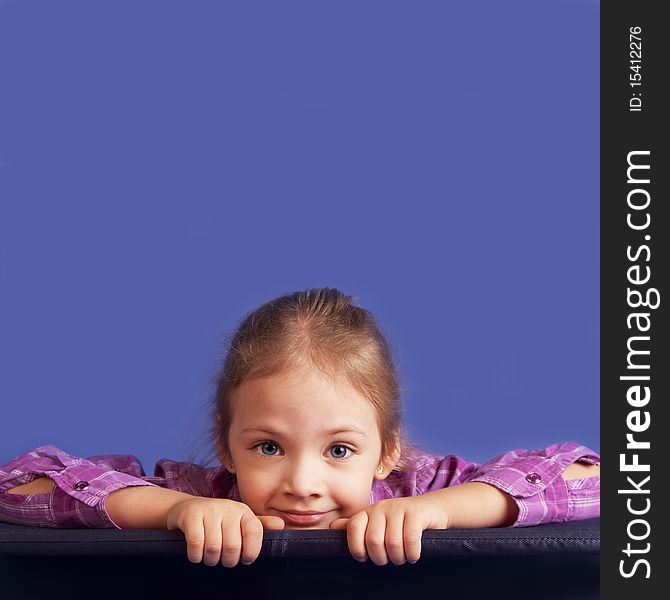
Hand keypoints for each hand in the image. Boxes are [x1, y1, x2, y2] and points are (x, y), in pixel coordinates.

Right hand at [166, 497, 284, 566]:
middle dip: (228, 560)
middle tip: (224, 560)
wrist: (186, 509)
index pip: (254, 532)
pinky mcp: (191, 516)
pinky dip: (195, 556)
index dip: (251, 551)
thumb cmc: (218, 519)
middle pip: (233, 546)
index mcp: (243, 511)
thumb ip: (259, 525)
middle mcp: (228, 508)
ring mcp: (209, 510)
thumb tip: (281, 525)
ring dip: (211, 560)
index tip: (245, 559)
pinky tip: (196, 555)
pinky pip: (196, 544)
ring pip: (214, 548)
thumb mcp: (239, 520)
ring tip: (210, 557)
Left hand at [329, 495, 448, 565]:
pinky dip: (412, 553)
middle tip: (389, 559)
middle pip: (373, 541)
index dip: (357, 547)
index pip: (353, 528)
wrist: (431, 509)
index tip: (365, 557)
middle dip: (381, 558)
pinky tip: (413, 555)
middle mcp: (381, 507)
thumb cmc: (400, 521)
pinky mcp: (416, 513)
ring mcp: (399, 508)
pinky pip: (410, 539)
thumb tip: (331, 528)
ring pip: (392, 543)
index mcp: (368, 512)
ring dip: (398, 558)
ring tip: (402, 557)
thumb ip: (355, 525)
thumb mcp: (376, 521)